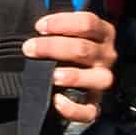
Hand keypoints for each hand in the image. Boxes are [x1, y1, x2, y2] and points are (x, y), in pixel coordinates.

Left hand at [29, 5, 118, 125]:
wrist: (72, 80)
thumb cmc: (66, 50)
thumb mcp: (67, 33)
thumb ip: (57, 28)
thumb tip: (35, 27)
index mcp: (102, 34)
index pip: (87, 22)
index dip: (62, 23)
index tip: (39, 27)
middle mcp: (106, 56)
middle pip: (84, 48)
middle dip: (53, 47)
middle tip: (29, 48)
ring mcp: (102, 81)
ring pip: (96, 78)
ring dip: (73, 76)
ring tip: (52, 76)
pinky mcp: (95, 105)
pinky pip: (90, 111)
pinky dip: (74, 109)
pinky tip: (58, 101)